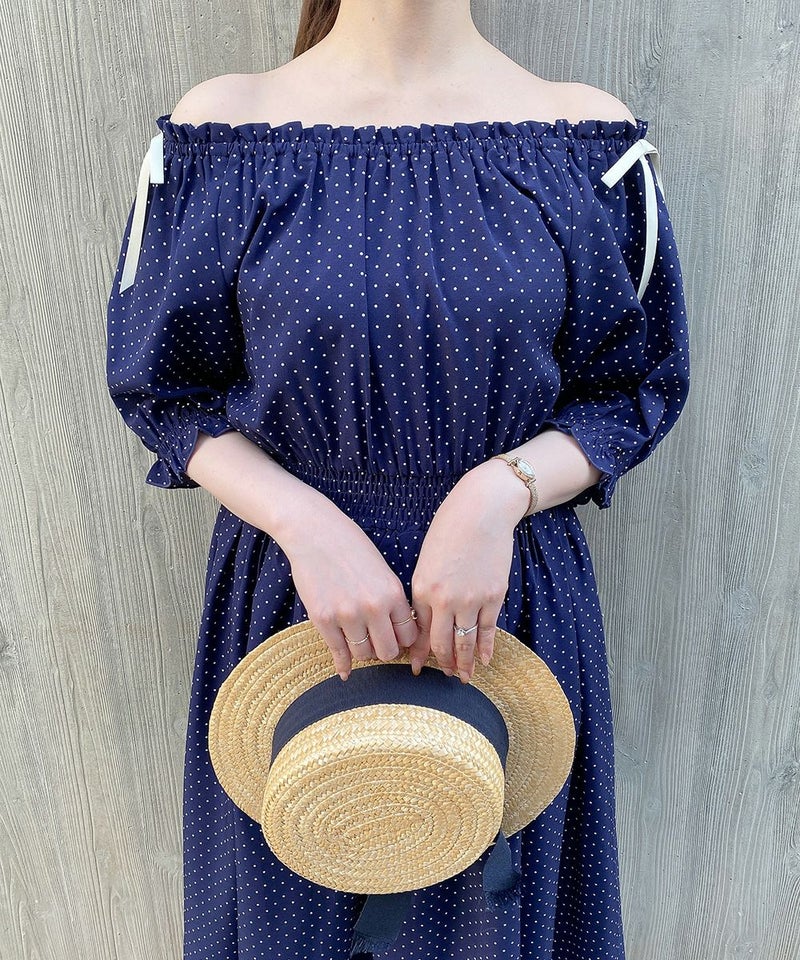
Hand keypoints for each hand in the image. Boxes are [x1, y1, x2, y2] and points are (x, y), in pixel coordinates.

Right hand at [281, 499, 418, 679]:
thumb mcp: (382, 571)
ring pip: (364, 654)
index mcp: (393, 593)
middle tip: (376, 641)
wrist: (314, 533)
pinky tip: (344, 669)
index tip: (395, 637)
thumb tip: (399, 631)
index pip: (409, 636)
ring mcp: (347, 615)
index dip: (403, 639)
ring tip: (358, 640)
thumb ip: (391, 601)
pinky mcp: (323, 619)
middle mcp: (373, 607)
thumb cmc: (350, 546)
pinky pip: (338, 653)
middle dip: (384, 649)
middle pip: (388, 651)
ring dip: (362, 651)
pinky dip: (342, 664)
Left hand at [405, 459, 527, 682]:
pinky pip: (488, 630)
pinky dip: (485, 648)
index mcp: (422, 589)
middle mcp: (445, 600)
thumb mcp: (427, 561)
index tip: (416, 668)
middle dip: (442, 664)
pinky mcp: (494, 597)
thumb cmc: (450, 530)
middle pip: (442, 643)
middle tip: (443, 677)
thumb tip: (425, 620)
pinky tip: (484, 660)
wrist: (482, 511)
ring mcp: (471, 600)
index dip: (419, 654)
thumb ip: (425, 592)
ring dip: (464, 664)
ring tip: (464, 678)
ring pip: (466, 642)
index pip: (419, 632)